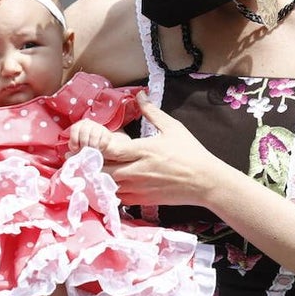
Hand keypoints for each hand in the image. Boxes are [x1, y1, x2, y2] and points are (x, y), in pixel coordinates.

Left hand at [67, 119, 119, 153]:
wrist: (104, 146)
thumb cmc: (89, 145)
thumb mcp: (79, 148)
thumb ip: (73, 151)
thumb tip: (67, 155)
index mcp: (79, 125)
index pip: (74, 129)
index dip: (74, 140)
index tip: (76, 149)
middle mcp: (88, 123)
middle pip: (84, 131)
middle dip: (83, 143)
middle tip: (85, 151)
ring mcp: (99, 127)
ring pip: (93, 135)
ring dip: (92, 146)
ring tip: (92, 152)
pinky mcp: (107, 133)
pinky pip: (103, 141)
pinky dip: (100, 147)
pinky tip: (99, 149)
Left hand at [98, 92, 221, 206]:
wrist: (204, 181)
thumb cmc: (190, 152)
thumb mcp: (172, 127)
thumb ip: (152, 111)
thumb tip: (139, 94)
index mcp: (143, 150)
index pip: (110, 151)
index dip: (97, 147)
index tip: (94, 142)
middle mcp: (137, 171)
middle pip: (103, 170)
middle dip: (93, 164)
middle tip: (90, 156)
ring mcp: (139, 188)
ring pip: (107, 186)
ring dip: (100, 178)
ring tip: (99, 169)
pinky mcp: (142, 200)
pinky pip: (118, 198)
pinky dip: (111, 191)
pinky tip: (112, 182)